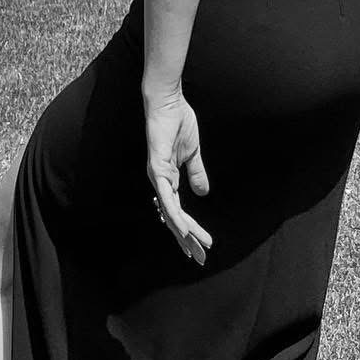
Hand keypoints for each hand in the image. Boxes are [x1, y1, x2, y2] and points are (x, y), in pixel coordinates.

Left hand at [144, 89, 212, 264]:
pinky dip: (174, 214)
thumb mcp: (193, 153)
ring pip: (170, 214)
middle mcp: (160, 183)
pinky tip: (183, 228)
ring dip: (184, 232)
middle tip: (199, 258)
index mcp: (168, 180)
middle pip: (173, 220)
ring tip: (197, 247)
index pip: (179, 213)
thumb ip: (196, 172)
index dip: (189, 230)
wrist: (168, 102)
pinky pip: (167, 197)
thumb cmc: (177, 122)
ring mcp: (157, 177)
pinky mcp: (157, 168)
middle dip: (187, 240)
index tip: (202, 246)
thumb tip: (203, 193)